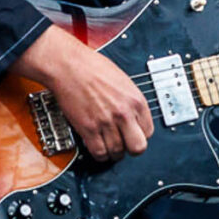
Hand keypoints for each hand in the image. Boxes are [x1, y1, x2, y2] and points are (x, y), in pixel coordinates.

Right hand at [14, 24, 151, 161]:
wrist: (68, 65)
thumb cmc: (92, 68)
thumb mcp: (123, 82)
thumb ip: (130, 101)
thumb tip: (134, 117)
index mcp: (136, 100)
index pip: (149, 131)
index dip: (140, 134)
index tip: (132, 133)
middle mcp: (124, 113)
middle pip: (138, 147)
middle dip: (131, 149)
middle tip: (124, 145)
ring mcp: (106, 122)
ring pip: (117, 152)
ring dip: (113, 152)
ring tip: (109, 146)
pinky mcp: (88, 128)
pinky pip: (99, 152)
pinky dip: (99, 154)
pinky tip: (98, 147)